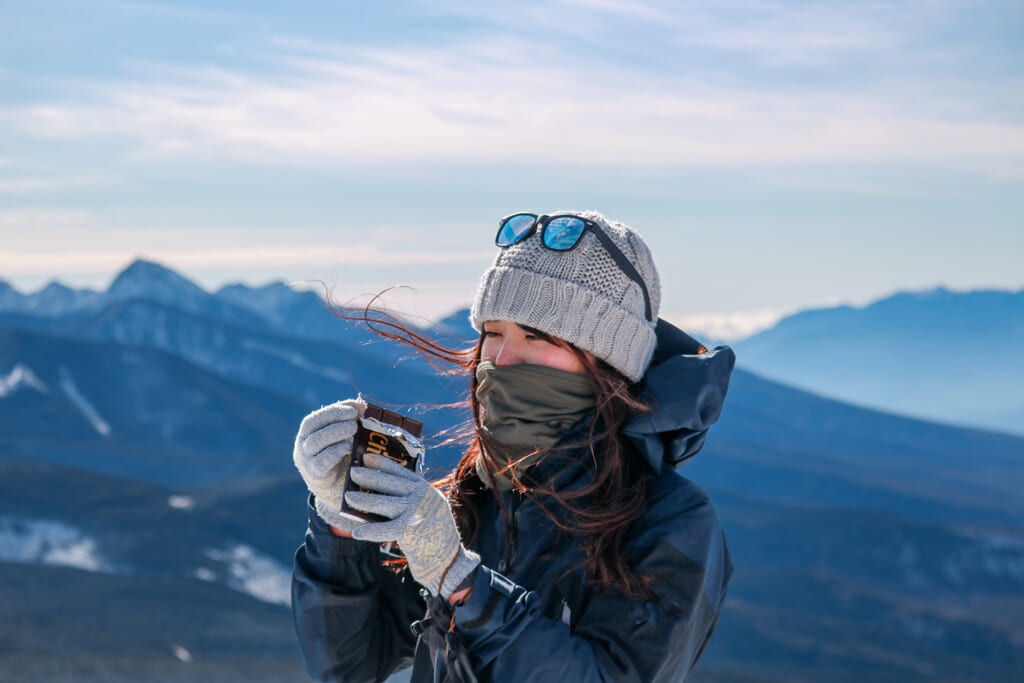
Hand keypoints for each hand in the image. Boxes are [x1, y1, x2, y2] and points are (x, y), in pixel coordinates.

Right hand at [293, 398, 364, 532]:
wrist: (341, 492)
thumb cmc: (344, 460)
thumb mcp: (345, 439)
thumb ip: (351, 422)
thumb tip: (362, 406)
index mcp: (308, 435)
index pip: (315, 418)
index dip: (334, 409)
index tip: (354, 407)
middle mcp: (302, 446)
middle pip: (312, 427)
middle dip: (334, 418)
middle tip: (355, 418)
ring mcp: (306, 462)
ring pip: (314, 442)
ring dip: (335, 432)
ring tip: (354, 428)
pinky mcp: (315, 476)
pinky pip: (321, 461)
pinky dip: (335, 451)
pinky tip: (348, 447)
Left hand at [345, 458, 479, 598]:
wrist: (448, 559)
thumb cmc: (433, 534)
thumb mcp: (427, 508)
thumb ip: (409, 499)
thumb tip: (376, 494)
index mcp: (425, 489)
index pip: (401, 472)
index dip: (382, 463)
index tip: (366, 457)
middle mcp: (422, 497)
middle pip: (391, 484)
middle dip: (369, 477)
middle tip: (352, 473)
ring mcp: (416, 513)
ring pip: (385, 503)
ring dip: (364, 500)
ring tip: (348, 498)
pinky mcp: (410, 532)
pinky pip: (384, 529)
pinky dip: (369, 531)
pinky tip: (356, 533)